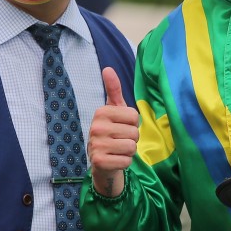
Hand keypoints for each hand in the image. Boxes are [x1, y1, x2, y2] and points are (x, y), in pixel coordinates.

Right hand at [87, 67, 138, 196]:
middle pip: (134, 132)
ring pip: (131, 147)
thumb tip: (108, 68)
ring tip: (118, 150)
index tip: (122, 126)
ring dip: (129, 151)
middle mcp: (96, 127)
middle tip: (120, 140)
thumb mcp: (114, 110)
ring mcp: (96, 145)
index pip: (134, 116)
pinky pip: (127, 161)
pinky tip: (115, 160)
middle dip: (132, 139)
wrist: (101, 162)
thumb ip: (113, 89)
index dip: (133, 123)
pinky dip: (125, 162)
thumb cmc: (112, 131)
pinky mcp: (99, 162)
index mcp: (101, 112)